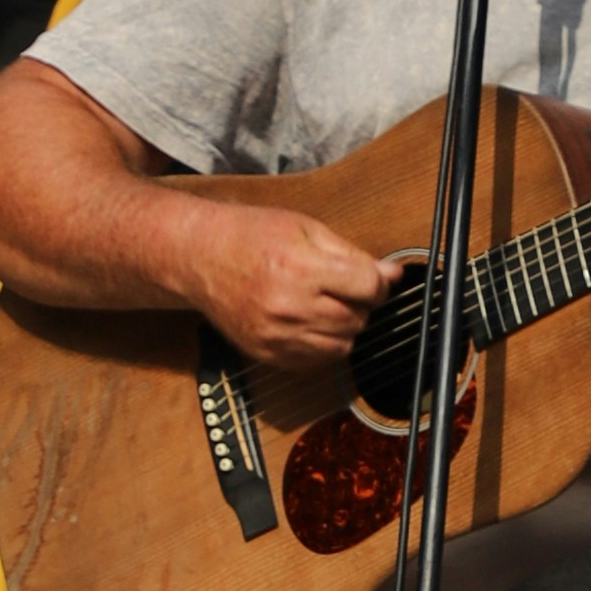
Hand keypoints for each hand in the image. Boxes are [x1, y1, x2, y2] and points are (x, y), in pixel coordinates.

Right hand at [183, 198, 409, 367]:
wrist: (199, 257)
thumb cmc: (251, 235)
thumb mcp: (306, 229)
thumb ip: (352, 254)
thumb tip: (391, 276)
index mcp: (302, 268)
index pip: (368, 288)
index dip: (379, 282)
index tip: (373, 278)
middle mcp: (289, 307)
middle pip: (358, 318)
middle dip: (359, 303)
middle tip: (342, 287)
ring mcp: (277, 335)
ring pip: (342, 345)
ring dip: (344, 327)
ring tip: (325, 304)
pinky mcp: (267, 354)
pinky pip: (317, 362)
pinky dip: (323, 345)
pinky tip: (310, 322)